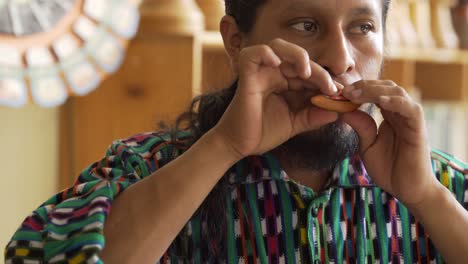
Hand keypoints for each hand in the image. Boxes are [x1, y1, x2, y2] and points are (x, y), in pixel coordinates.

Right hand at [212, 38, 339, 158]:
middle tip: (330, 88)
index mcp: (285, 83)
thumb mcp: (295, 124)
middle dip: (319, 72)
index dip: (326, 80)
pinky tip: (278, 65)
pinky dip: (266, 53)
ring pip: (278, 47)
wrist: (240, 146)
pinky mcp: (246, 76)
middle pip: (299, 59)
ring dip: (297, 55)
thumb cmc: (263, 133)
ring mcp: (260, 73)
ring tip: (307, 73)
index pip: (309, 72)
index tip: (339, 93)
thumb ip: (314, 116)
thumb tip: (337, 111)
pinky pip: (252, 54)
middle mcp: (273, 74)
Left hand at [341, 80, 439, 207]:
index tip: (338, 92)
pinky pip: (410, 109)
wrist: (407, 190)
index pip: (375, 92)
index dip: (358, 89)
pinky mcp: (418, 129)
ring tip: (355, 94)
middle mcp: (401, 113)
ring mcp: (410, 119)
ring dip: (375, 90)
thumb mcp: (367, 145)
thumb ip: (360, 126)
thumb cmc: (389, 169)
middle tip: (345, 91)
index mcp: (389, 115)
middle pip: (385, 87)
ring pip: (397, 92)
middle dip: (364, 85)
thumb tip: (342, 110)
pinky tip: (380, 101)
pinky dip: (395, 102)